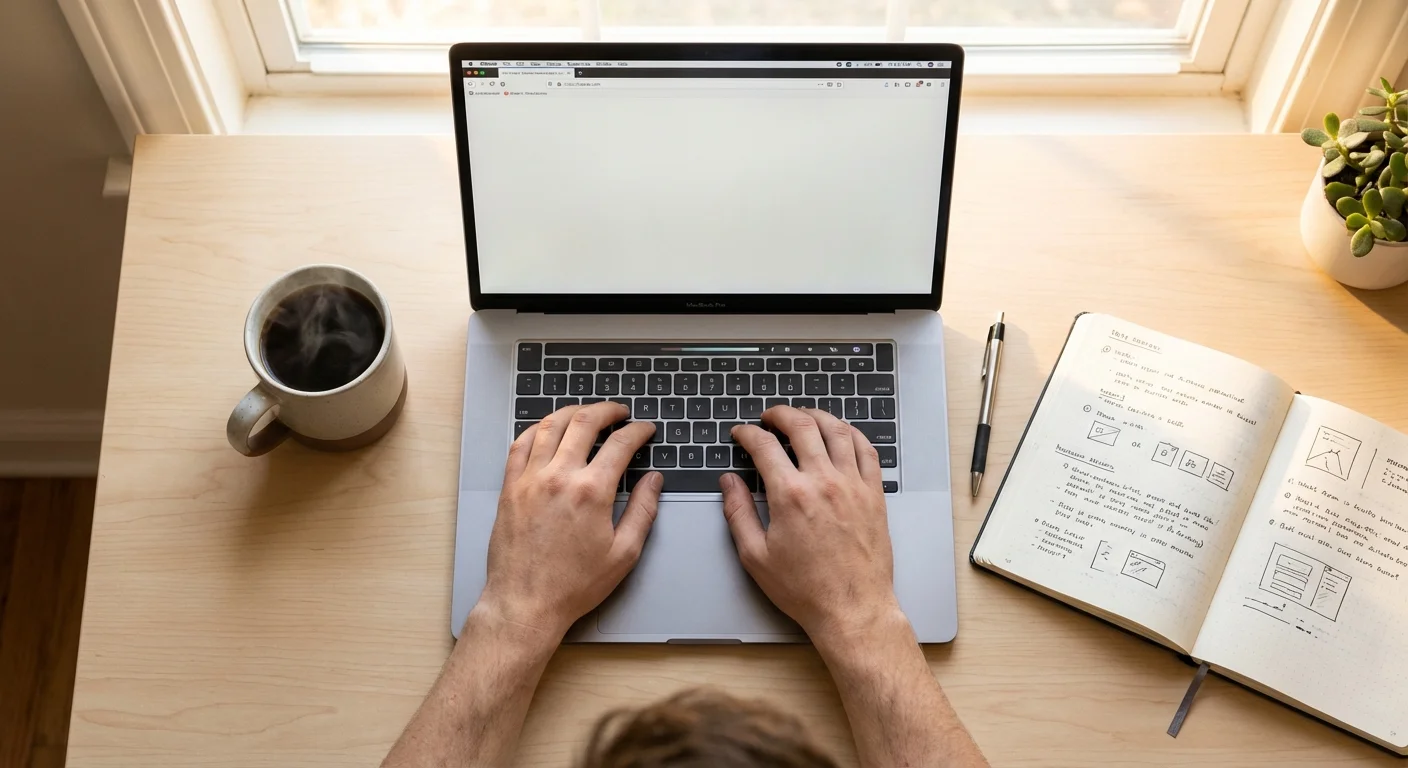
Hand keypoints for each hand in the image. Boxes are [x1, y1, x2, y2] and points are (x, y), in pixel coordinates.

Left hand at [476, 402, 661, 637]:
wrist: (525, 603)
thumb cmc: (573, 584)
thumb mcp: (623, 553)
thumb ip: (643, 511)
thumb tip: (654, 481)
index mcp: (591, 492)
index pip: (620, 444)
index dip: (638, 431)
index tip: (645, 429)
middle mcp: (559, 477)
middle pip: (584, 422)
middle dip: (606, 411)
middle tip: (619, 412)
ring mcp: (530, 480)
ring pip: (549, 426)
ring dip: (572, 412)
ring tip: (586, 413)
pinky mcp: (510, 488)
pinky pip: (519, 445)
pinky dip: (536, 430)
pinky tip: (546, 430)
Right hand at [718, 406, 899, 639]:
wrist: (852, 609)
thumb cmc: (805, 589)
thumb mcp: (756, 556)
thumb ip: (738, 513)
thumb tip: (728, 483)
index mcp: (791, 496)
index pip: (764, 446)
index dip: (748, 434)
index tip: (742, 434)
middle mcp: (824, 482)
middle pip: (802, 426)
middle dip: (780, 414)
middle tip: (769, 416)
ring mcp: (853, 485)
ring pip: (837, 430)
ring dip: (816, 416)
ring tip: (803, 416)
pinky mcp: (874, 495)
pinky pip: (866, 450)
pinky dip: (852, 434)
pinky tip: (841, 433)